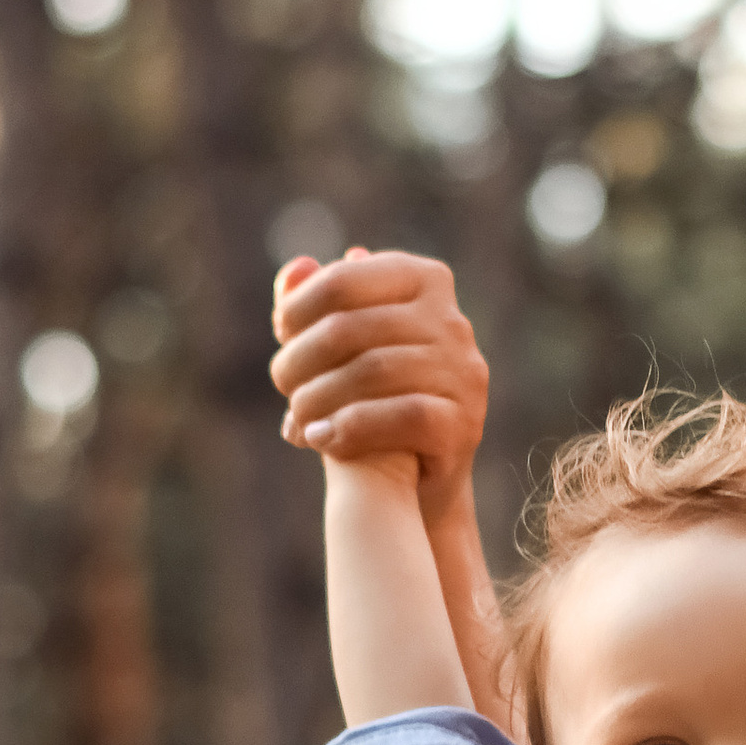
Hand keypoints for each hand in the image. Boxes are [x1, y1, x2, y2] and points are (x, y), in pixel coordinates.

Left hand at [271, 252, 485, 517]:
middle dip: (300, 359)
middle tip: (283, 384)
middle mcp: (452, 321)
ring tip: (295, 419)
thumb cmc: (372, 394)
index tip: (282, 334)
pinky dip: (350, 428)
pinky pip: (402, 415)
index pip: (343, 281)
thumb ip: (320, 303)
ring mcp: (463, 373)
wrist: (416, 476)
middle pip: (349, 329)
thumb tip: (297, 268)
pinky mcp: (463, 424)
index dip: (298, 309)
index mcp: (424, 282)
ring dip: (316, 398)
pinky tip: (320, 440)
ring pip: (371, 371)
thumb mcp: (345, 344)